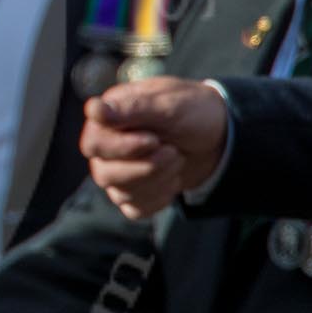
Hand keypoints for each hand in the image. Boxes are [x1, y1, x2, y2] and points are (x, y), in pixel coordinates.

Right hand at [81, 77, 228, 218]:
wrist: (218, 134)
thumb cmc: (192, 111)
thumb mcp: (169, 104)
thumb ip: (131, 108)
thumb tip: (92, 110)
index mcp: (109, 118)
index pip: (93, 143)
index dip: (121, 148)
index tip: (154, 139)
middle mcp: (107, 146)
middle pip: (103, 173)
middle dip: (145, 167)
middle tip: (173, 151)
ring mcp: (118, 172)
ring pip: (119, 193)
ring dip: (157, 179)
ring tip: (177, 158)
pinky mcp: (134, 193)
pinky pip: (135, 209)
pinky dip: (159, 198)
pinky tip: (173, 178)